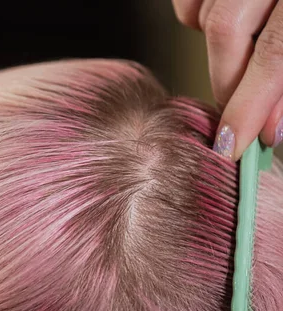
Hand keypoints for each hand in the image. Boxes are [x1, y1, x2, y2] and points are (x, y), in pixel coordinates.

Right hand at [172, 0, 282, 159]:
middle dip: (228, 84)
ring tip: (246, 60)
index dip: (251, 103)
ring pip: (203, 16)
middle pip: (226, 31)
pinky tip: (234, 25)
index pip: (275, 51)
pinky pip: (189, 3)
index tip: (235, 142)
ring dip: (219, 52)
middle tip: (238, 115)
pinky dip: (201, 21)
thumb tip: (272, 125)